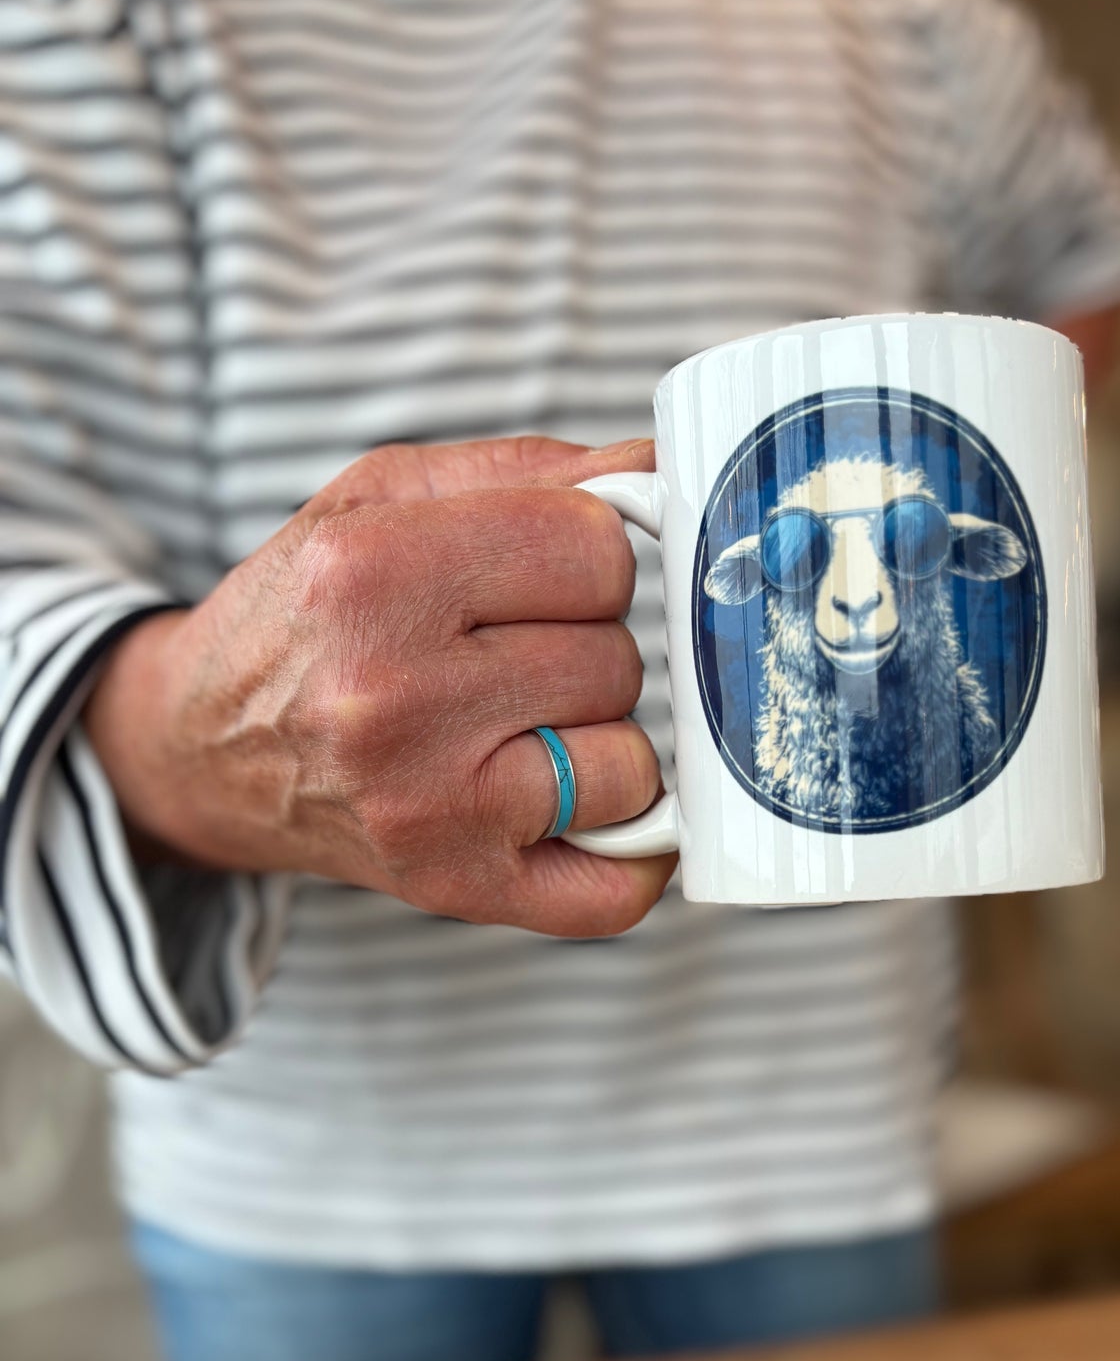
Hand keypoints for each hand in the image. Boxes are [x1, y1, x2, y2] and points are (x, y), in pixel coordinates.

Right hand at [84, 436, 673, 935]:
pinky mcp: (457, 889)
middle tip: (511, 659)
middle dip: (584, 649)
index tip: (547, 577)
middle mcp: (391, 697)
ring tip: (520, 729)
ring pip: (629, 764)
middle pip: (615, 659)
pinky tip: (574, 808)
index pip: (596, 552)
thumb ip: (533, 472)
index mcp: (371, 576)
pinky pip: (621, 883)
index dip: (591, 559)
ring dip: (599, 744)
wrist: (209, 748)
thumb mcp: (384, 498)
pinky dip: (625, 846)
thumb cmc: (312, 614)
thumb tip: (668, 471)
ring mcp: (427, 807)